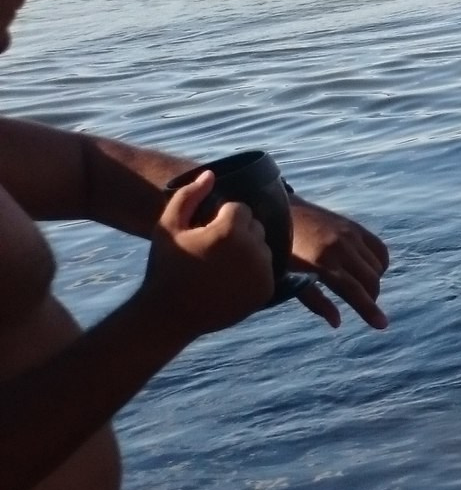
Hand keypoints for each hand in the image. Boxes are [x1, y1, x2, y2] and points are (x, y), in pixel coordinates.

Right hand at [136, 173, 273, 341]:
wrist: (169, 315)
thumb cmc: (165, 267)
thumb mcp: (167, 227)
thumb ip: (188, 196)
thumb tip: (211, 174)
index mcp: (231, 231)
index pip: (240, 209)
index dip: (220, 219)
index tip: (204, 234)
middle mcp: (254, 249)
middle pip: (255, 228)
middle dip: (236, 234)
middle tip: (211, 251)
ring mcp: (263, 272)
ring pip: (263, 249)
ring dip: (247, 252)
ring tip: (219, 267)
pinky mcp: (266, 290)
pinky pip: (265, 270)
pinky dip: (252, 273)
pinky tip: (229, 282)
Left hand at [286, 199, 391, 329]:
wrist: (280, 212)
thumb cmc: (279, 251)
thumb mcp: (288, 278)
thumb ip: (314, 300)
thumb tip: (337, 322)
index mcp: (321, 263)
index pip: (353, 291)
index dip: (369, 310)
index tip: (382, 325)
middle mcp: (341, 247)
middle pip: (370, 280)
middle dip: (371, 298)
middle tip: (364, 307)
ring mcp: (350, 235)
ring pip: (377, 267)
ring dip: (374, 282)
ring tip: (361, 288)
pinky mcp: (355, 227)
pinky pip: (379, 249)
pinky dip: (379, 264)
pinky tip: (368, 270)